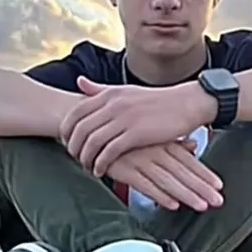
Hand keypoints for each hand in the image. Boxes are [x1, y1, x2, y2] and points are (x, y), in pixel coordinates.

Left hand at [60, 76, 217, 175]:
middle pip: (80, 129)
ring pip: (92, 142)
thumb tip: (79, 82)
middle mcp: (113, 104)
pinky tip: (101, 170)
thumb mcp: (124, 90)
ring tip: (87, 166)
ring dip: (85, 158)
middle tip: (75, 158)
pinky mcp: (136, 133)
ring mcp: (124, 118)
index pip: (75, 112)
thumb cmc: (154, 100)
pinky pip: (109, 152)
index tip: (67, 142)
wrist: (185, 103)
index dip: (66, 130)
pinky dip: (101, 163)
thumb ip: (99, 89)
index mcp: (109, 94)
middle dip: (73, 147)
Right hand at [108, 141, 223, 210]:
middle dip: (200, 187)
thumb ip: (173, 142)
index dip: (204, 173)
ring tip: (200, 206)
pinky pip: (144, 184)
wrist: (96, 127)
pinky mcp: (124, 169)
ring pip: (166, 179)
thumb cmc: (126, 132)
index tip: (218, 186)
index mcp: (162, 141)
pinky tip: (171, 204)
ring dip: (185, 194)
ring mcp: (139, 159)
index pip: (188, 159)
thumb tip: (194, 145)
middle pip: (181, 171)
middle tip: (217, 201)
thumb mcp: (152, 133)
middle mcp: (154, 149)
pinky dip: (158, 194)